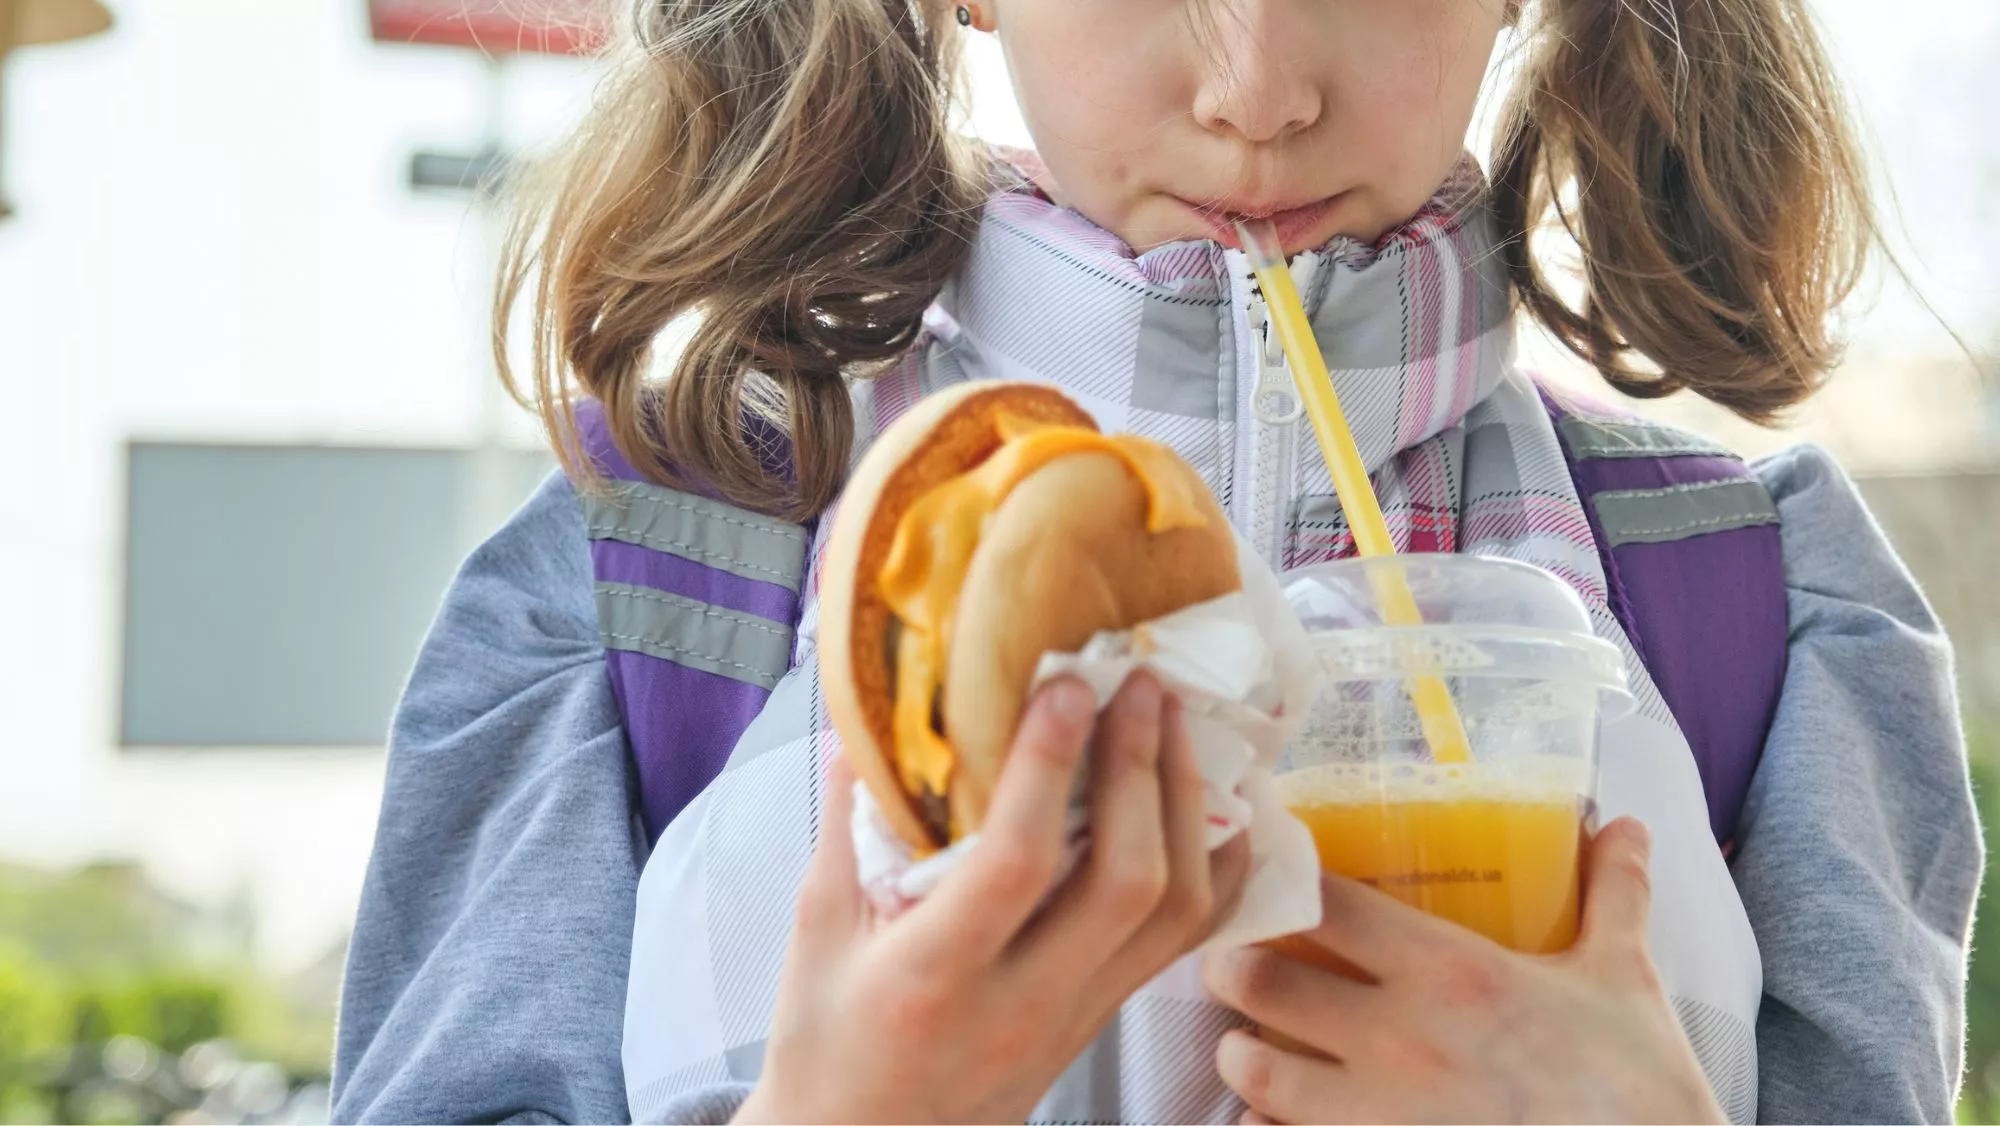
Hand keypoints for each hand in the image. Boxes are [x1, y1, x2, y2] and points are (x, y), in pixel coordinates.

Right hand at [736, 673, 1251, 1123]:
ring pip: (1178, 911)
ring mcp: (1078, 1015)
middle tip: (1139, 684)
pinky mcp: (1106, 1018)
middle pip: (1127, 883)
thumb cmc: (827, 1048)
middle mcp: (1024, 1001)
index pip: (1015, 864)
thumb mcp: (813, 936)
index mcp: (934, 976)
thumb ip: (849, 827)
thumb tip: (870, 723)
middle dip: (1144, 768)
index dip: (1049, 769)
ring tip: (1176, 722)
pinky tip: (1217, 802)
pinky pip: (1189, 940)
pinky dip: (1219, 863)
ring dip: (1191, 805)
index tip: (1066, 688)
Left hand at [1201, 818, 1723, 1124]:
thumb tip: (1625, 826)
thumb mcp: (1625, 979)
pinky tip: (1279, 1120)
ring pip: (1254, 1071)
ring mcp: (1379, 1111)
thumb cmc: (1636, 1086)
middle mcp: (1398, 1035)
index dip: (1280, 882)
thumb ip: (1614, 895)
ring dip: (1241, 1054)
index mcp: (1448, 969)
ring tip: (1246, 1046)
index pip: (1322, 901)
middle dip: (1231, 967)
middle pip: (1258, 979)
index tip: (1266, 875)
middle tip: (1232, 963)